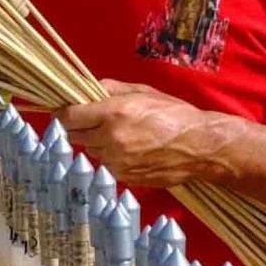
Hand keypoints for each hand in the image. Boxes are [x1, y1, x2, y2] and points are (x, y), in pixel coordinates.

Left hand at [56, 80, 227, 188]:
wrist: (202, 146)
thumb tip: (88, 88)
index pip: (69, 117)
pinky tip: (130, 149)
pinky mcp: (126, 177)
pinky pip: (107, 165)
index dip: (63, 113)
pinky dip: (111, 156)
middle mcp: (111, 139)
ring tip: (119, 134)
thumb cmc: (175, 114)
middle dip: (79, 127)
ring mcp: (118, 161)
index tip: (64, 110)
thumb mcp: (143, 92)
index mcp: (114, 114)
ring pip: (90, 151)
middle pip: (74, 136)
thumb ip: (111, 89)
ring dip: (96, 142)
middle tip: (91, 121)